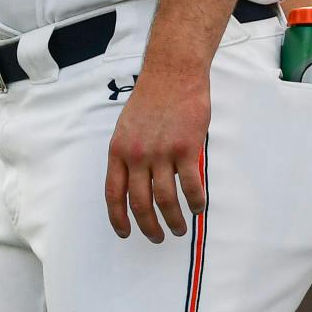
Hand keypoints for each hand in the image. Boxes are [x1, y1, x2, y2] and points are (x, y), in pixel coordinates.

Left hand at [105, 72, 209, 242]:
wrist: (172, 74)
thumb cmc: (151, 99)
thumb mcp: (127, 128)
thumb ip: (128, 155)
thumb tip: (136, 183)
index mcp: (118, 150)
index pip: (113, 193)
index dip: (118, 218)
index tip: (125, 233)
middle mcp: (136, 155)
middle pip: (140, 203)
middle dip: (148, 226)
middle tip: (158, 237)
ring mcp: (161, 152)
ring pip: (165, 199)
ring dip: (174, 220)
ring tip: (180, 229)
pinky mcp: (186, 148)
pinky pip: (191, 185)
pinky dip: (195, 202)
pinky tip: (198, 207)